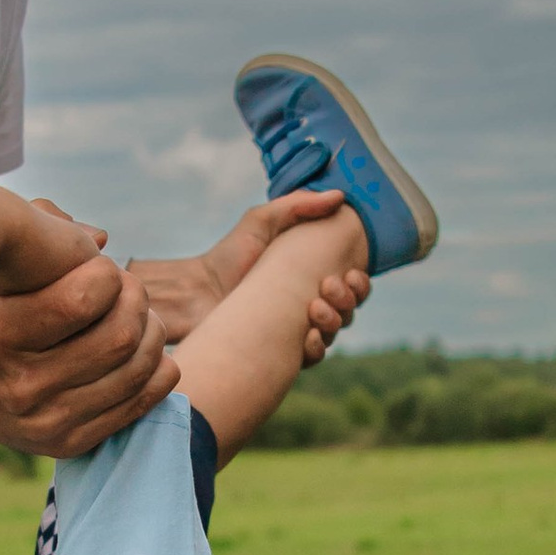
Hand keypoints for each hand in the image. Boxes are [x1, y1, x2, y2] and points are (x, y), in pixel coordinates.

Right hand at [0, 244, 173, 458]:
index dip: (106, 274)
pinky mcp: (68, 445)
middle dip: (136, 299)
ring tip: (134, 314)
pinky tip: (140, 347)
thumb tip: (100, 240)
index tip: (99, 267)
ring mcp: (46, 422)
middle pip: (120, 336)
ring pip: (137, 368)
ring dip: (150, 331)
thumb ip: (32, 240)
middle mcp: (19, 387)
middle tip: (126, 288)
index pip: (82, 300)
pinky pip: (141, 402)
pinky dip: (155, 368)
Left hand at [132, 195, 369, 362]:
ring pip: (335, 333)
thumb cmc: (227, 257)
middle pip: (350, 310)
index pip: (352, 285)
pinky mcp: (282, 353)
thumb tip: (340, 196)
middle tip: (327, 286)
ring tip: (314, 308)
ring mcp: (296, 331)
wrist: (196, 293)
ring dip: (334, 321)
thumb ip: (298, 205)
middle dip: (348, 299)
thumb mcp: (261, 222)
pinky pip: (313, 358)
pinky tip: (308, 337)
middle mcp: (309, 305)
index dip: (359, 282)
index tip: (350, 273)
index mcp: (311, 277)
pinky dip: (317, 348)